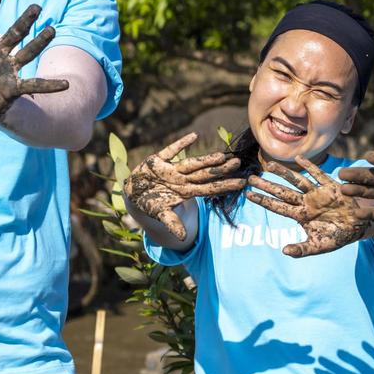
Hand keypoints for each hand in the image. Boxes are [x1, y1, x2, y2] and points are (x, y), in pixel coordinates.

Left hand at [0, 0, 67, 121]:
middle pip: (14, 33)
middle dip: (25, 20)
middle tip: (37, 6)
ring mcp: (10, 68)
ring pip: (27, 52)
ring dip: (40, 42)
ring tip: (52, 30)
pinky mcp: (16, 87)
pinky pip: (35, 85)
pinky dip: (50, 86)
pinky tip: (65, 85)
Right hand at [123, 132, 242, 241]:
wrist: (133, 192)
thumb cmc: (150, 203)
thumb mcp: (160, 213)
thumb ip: (171, 222)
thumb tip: (183, 237)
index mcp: (185, 192)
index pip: (209, 189)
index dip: (224, 186)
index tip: (241, 183)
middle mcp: (181, 179)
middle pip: (205, 174)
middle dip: (221, 170)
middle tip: (238, 163)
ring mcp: (171, 169)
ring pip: (191, 164)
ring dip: (205, 160)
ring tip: (221, 155)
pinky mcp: (158, 160)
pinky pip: (170, 151)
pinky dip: (180, 144)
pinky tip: (193, 136)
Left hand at [247, 156, 373, 257]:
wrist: (359, 228)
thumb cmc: (337, 237)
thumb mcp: (319, 246)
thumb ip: (302, 250)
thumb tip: (284, 251)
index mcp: (301, 216)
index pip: (278, 207)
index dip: (263, 201)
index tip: (248, 195)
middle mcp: (306, 202)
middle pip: (283, 192)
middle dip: (267, 185)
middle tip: (251, 178)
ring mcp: (318, 193)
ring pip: (297, 181)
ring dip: (284, 173)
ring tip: (270, 164)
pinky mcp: (331, 187)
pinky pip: (319, 175)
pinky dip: (310, 167)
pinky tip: (299, 159)